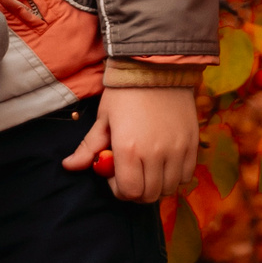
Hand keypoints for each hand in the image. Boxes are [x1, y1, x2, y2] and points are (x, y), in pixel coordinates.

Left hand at [62, 88, 199, 201]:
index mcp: (129, 149)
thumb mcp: (103, 118)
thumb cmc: (125, 92)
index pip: (129, 192)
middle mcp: (155, 154)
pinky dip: (175, 176)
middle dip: (137, 190)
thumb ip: (89, 147)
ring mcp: (177, 150)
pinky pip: (187, 175)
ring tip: (148, 168)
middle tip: (131, 173)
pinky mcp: (193, 143)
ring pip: (170, 188)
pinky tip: (165, 163)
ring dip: (157, 185)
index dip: (119, 190)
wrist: (156, 66)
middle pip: (149, 195)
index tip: (115, 174)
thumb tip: (69, 166)